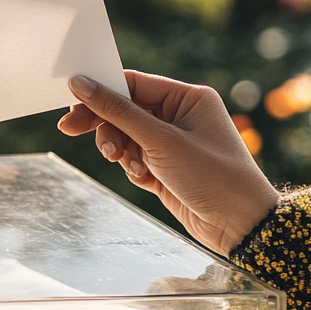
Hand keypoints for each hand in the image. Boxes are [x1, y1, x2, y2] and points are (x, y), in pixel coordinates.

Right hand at [57, 70, 278, 256]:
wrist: (240, 226)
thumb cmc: (212, 175)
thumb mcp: (161, 140)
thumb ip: (118, 111)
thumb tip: (81, 84)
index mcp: (188, 97)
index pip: (134, 84)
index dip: (101, 91)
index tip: (72, 101)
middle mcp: (181, 116)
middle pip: (126, 110)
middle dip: (104, 123)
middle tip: (70, 129)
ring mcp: (173, 143)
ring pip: (126, 136)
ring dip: (119, 148)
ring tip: (124, 162)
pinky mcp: (166, 168)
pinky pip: (134, 159)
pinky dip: (132, 167)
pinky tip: (145, 178)